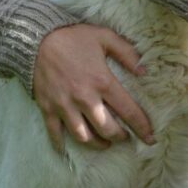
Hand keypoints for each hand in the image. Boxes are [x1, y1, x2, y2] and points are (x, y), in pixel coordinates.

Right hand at [33, 24, 155, 151]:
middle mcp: (85, 98)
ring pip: (84, 137)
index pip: (128, 111)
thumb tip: (144, 71)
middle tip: (125, 137)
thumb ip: (127, 53)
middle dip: (120, 137)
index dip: (142, 127)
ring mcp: (65, 106)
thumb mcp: (105, 37)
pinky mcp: (48, 108)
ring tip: (105, 142)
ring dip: (97, 143)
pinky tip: (68, 149)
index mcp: (102, 82)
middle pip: (107, 129)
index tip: (151, 138)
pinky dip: (61, 145)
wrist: (36, 38)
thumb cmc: (74, 37)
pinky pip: (55, 134)